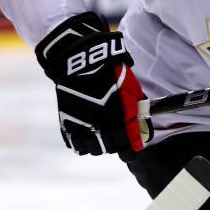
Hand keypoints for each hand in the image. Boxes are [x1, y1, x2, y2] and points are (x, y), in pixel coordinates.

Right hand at [35, 12, 152, 157]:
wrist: (81, 59)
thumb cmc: (110, 70)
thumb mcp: (130, 86)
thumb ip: (136, 106)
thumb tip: (142, 121)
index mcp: (120, 116)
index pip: (128, 145)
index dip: (132, 149)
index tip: (134, 148)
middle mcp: (101, 124)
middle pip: (110, 148)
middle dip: (116, 145)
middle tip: (118, 139)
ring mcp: (82, 125)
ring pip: (92, 148)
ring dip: (98, 145)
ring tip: (102, 136)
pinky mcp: (66, 121)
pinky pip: (74, 142)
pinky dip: (80, 141)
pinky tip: (86, 134)